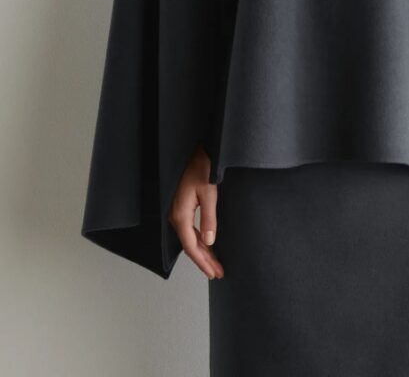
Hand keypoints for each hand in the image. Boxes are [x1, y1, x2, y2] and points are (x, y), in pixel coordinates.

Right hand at [167, 143, 224, 279]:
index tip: (215, 273)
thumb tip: (209, 241)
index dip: (203, 262)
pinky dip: (199, 240)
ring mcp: (177, 211)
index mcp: (180, 214)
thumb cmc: (202, 166)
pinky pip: (189, 229)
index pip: (191, 247)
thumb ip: (209, 217)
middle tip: (218, 273)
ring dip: (202, 252)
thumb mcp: (209, 191)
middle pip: (190, 245)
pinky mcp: (181, 206)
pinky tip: (207, 245)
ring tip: (215, 264)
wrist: (196, 150)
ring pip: (189, 238)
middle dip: (204, 261)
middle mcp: (175, 215)